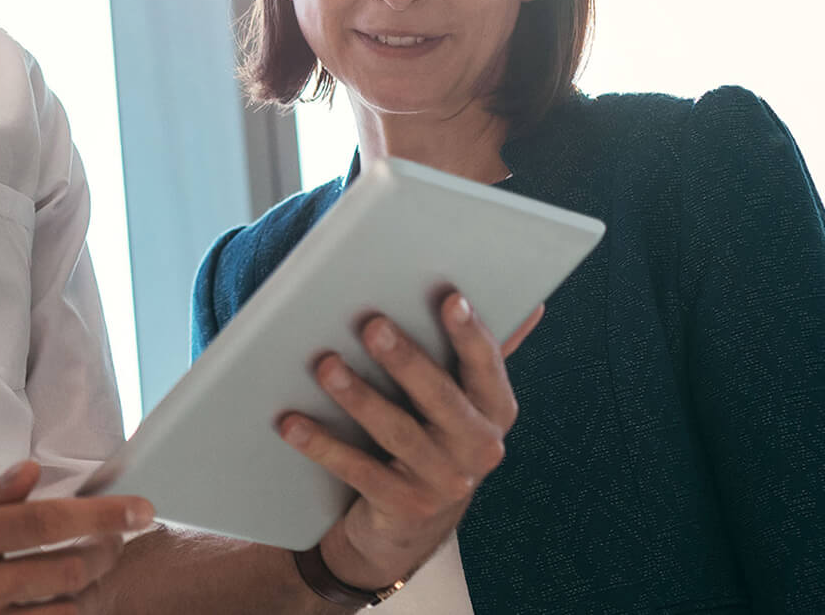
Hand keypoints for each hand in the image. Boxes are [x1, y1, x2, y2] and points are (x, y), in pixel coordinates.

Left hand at [279, 295, 542, 592]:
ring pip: (396, 432)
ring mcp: (443, 482)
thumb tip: (533, 302)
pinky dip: (322, 445)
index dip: (470, 333)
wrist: (411, 525)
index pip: (486, 366)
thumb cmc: (436, 437)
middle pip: (440, 397)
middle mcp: (479, 448)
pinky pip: (358, 470)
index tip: (450, 298)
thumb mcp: (465, 401)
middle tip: (371, 324)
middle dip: (405, 359)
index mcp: (496, 411)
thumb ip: (484, 353)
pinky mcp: (403, 506)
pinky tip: (290, 422)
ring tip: (325, 365)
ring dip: (359, 396)